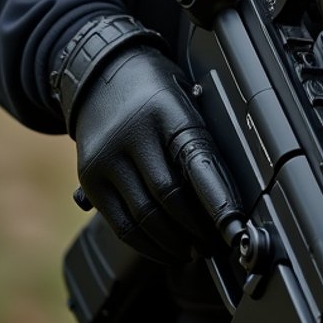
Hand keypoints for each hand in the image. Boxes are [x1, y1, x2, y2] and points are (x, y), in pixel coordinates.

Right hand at [57, 20, 233, 261]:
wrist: (100, 71)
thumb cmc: (154, 88)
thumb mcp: (184, 96)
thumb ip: (197, 139)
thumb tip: (226, 193)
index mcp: (166, 110)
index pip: (196, 161)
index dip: (217, 200)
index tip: (233, 226)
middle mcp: (133, 135)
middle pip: (168, 196)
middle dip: (195, 229)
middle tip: (214, 243)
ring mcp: (107, 158)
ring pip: (143, 217)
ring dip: (172, 242)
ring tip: (192, 251)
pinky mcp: (89, 179)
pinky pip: (119, 224)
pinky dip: (145, 244)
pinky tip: (164, 248)